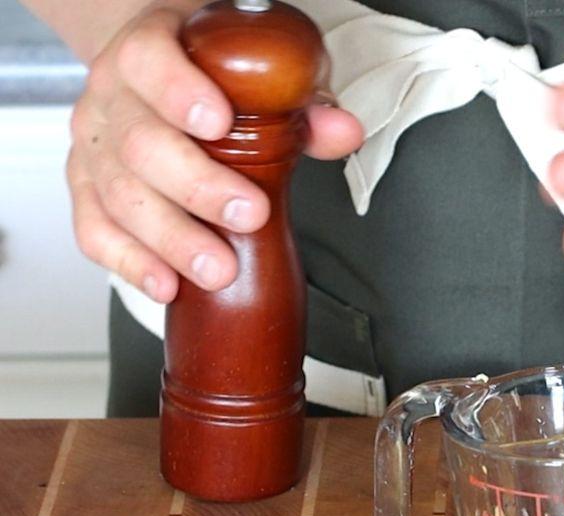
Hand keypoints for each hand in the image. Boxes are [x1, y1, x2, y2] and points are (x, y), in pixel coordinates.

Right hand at [67, 2, 362, 302]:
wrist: (157, 71)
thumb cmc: (210, 73)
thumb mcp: (256, 71)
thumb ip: (301, 102)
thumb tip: (343, 132)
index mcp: (148, 51)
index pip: (150, 63)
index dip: (178, 92)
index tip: (218, 123)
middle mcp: (112, 98)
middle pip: (140, 144)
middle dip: (197, 187)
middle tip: (247, 214)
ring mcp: (95, 148)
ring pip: (119, 197)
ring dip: (171, 239)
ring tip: (216, 269)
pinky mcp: (88, 192)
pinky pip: (96, 231)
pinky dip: (130, 262)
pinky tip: (166, 284)